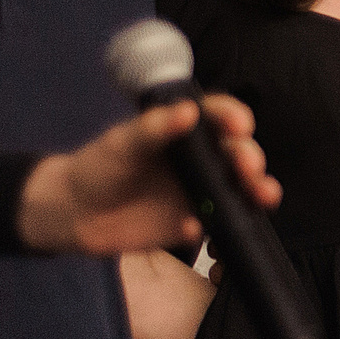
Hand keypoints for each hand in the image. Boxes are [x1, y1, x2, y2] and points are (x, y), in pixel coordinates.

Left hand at [16, 94, 278, 254]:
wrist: (75, 214)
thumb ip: (154, 127)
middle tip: (247, 165)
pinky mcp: (192, 223)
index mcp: (184, 131)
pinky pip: (216, 225)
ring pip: (240, 189)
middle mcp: (199, 159)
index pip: (218, 117)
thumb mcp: (122, 142)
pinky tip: (192, 226)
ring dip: (256, 191)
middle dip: (251, 157)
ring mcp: (199, 192)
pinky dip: (215, 226)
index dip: (234, 117)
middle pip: (237, 154)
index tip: (239, 125)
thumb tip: (189, 112)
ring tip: (263, 195)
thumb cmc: (98, 167)